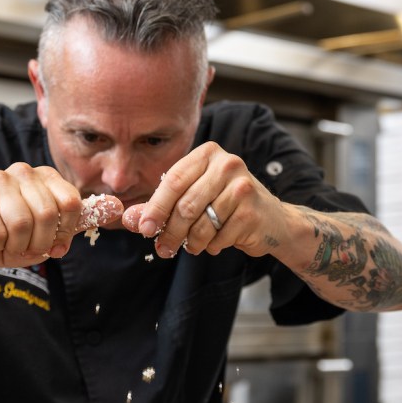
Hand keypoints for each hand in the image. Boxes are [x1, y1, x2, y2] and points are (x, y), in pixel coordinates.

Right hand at [0, 163, 122, 269]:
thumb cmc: (18, 239)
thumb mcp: (55, 233)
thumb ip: (82, 220)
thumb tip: (119, 206)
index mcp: (47, 177)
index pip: (71, 203)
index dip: (65, 232)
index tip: (54, 243)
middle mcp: (24, 171)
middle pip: (48, 214)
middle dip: (39, 243)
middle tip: (28, 247)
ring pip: (22, 223)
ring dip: (18, 246)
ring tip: (10, 243)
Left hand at [121, 142, 284, 258]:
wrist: (271, 219)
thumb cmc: (224, 206)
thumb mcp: (193, 198)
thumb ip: (161, 207)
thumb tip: (130, 220)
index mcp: (208, 153)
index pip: (173, 181)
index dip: (155, 207)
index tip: (144, 229)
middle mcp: (227, 164)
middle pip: (186, 205)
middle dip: (170, 232)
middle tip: (162, 249)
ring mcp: (242, 186)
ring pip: (202, 224)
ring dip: (192, 243)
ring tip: (192, 246)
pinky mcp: (252, 210)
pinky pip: (219, 237)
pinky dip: (212, 246)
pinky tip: (217, 242)